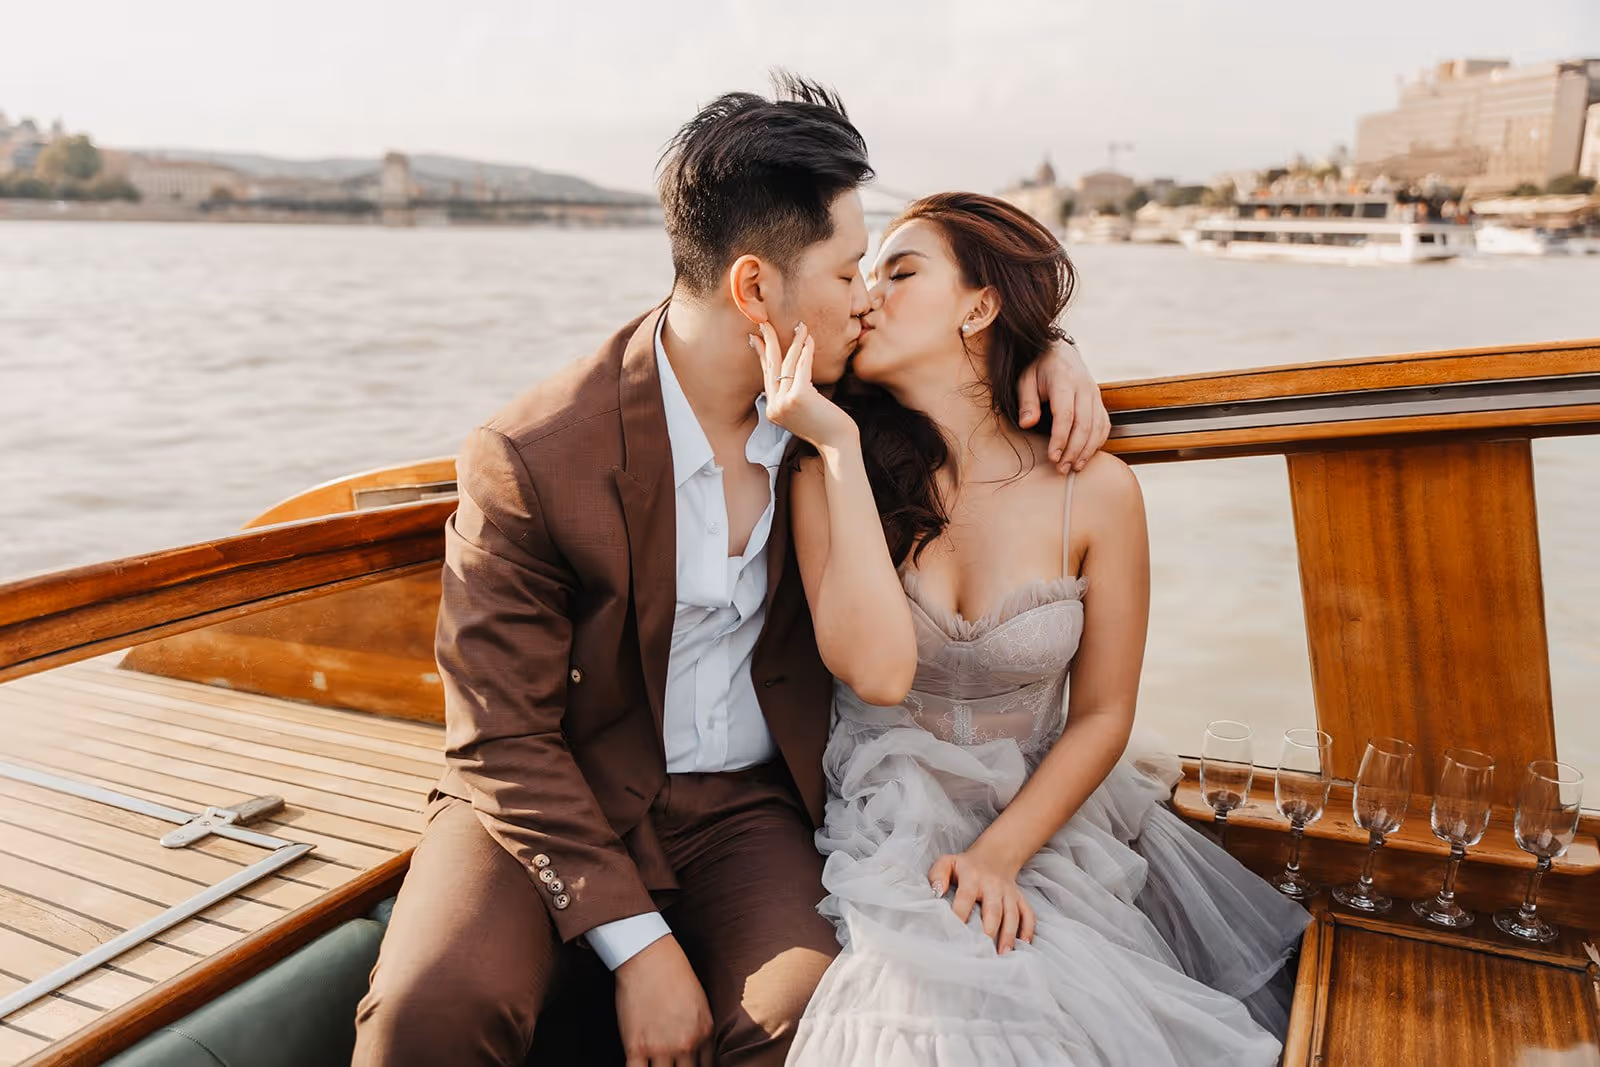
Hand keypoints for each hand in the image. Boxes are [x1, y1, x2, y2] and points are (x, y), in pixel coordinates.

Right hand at [614, 935, 712, 1066]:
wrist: (649, 957)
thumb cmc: (674, 973)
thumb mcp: (700, 1002)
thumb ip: (701, 1030)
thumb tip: (698, 1049)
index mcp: (704, 1033)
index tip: (689, 1066)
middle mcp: (686, 1044)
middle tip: (672, 1065)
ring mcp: (661, 1048)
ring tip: (655, 1065)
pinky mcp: (636, 1047)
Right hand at [754, 322, 858, 451]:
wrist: (838, 445)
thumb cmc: (825, 427)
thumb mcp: (802, 411)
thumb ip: (792, 395)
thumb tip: (791, 373)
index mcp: (772, 409)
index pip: (765, 375)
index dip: (761, 354)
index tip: (756, 337)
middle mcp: (774, 406)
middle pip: (770, 366)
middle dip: (768, 341)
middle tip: (765, 322)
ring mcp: (784, 402)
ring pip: (788, 364)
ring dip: (795, 343)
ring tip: (801, 327)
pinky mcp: (799, 396)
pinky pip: (802, 367)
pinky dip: (806, 351)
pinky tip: (809, 340)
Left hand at [928, 847, 1035, 954]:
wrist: (994, 856)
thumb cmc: (965, 866)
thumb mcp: (947, 863)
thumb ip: (938, 876)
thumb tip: (936, 893)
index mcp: (972, 877)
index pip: (965, 898)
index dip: (960, 915)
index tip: (955, 935)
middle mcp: (993, 885)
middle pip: (993, 909)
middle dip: (989, 930)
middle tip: (982, 951)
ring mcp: (1009, 893)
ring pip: (1012, 915)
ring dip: (1008, 935)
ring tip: (1003, 954)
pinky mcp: (1020, 899)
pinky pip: (1028, 914)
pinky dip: (1027, 930)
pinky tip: (1023, 944)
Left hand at [1017, 336, 1110, 473]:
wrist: (1061, 352)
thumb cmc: (1039, 368)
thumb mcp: (1026, 379)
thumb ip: (1027, 402)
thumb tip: (1027, 424)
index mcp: (1064, 381)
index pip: (1066, 415)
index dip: (1060, 439)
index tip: (1053, 457)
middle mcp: (1084, 388)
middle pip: (1084, 424)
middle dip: (1074, 450)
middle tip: (1062, 469)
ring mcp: (1095, 395)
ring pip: (1097, 427)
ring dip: (1087, 450)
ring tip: (1074, 467)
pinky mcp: (1100, 402)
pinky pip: (1104, 425)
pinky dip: (1097, 442)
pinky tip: (1086, 455)